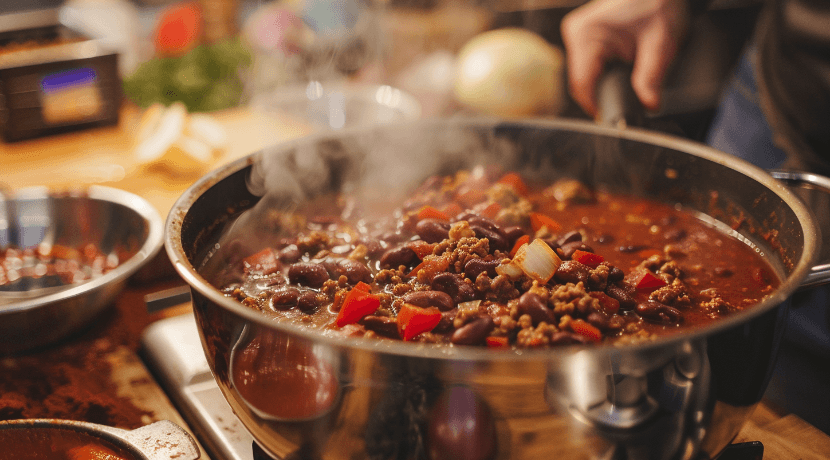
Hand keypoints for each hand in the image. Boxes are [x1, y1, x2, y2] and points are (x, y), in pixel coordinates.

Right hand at [561, 0, 689, 115]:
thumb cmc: (659, 3)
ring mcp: (578, 36)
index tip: (614, 118)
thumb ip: (652, 77)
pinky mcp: (585, 39)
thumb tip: (648, 105)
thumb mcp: (661, 43)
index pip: (582, 84)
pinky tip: (622, 72)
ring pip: (585, 77)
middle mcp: (576, 34)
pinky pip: (590, 68)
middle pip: (582, 83)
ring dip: (606, 85)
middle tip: (632, 101)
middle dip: (605, 95)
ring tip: (630, 82)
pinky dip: (606, 75)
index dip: (597, 105)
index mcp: (586, 34)